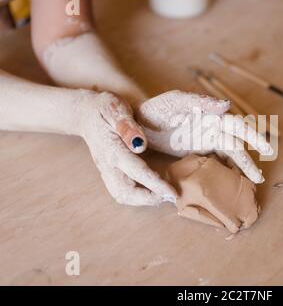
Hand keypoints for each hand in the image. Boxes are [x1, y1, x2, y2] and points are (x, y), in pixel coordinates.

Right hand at [78, 91, 177, 205]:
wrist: (84, 113)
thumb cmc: (104, 108)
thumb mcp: (115, 108)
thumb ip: (127, 126)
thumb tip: (139, 144)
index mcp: (112, 150)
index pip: (137, 172)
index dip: (156, 185)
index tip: (172, 193)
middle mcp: (108, 165)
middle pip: (125, 193)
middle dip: (148, 199)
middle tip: (169, 195)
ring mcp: (106, 171)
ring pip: (121, 195)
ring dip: (142, 200)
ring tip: (162, 195)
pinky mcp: (108, 173)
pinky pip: (121, 191)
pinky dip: (136, 196)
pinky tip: (151, 190)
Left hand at [137, 90, 272, 183]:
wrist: (137, 123)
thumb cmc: (157, 108)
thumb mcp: (176, 102)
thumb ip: (200, 102)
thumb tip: (227, 104)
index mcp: (212, 115)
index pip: (238, 126)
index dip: (253, 137)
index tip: (266, 149)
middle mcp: (213, 129)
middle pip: (236, 146)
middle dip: (249, 162)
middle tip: (259, 179)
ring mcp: (205, 142)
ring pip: (228, 156)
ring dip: (239, 169)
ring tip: (248, 185)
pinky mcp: (196, 153)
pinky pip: (215, 162)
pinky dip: (224, 171)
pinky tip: (230, 182)